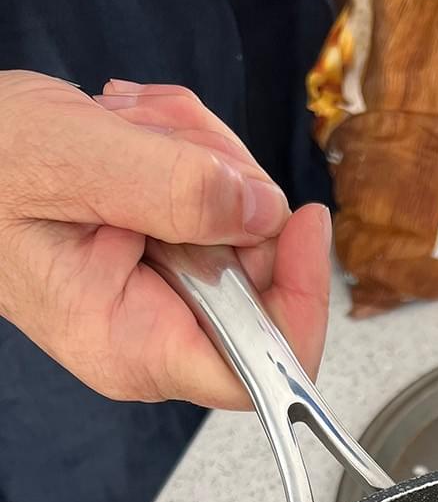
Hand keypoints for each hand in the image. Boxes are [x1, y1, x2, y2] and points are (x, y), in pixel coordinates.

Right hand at [0, 72, 330, 409]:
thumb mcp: (73, 163)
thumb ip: (174, 190)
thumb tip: (262, 212)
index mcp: (134, 346)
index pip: (258, 372)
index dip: (298, 304)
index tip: (300, 227)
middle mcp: (157, 331)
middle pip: (260, 275)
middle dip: (229, 189)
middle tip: (167, 140)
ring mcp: (167, 291)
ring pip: (244, 224)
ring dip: (202, 156)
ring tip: (135, 130)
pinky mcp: (169, 252)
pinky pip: (218, 199)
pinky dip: (190, 150)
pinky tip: (139, 134)